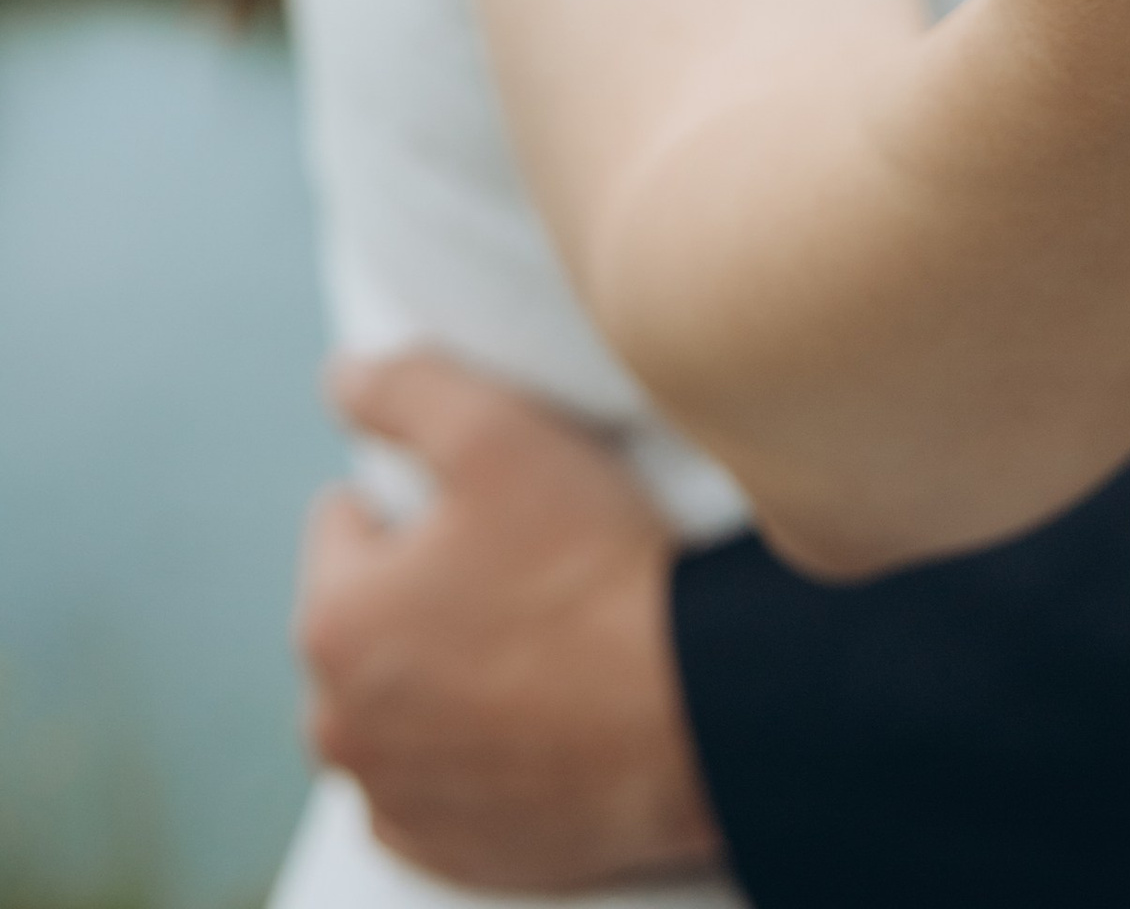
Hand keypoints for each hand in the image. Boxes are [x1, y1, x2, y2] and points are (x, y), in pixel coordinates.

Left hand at [297, 352, 717, 890]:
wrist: (694, 712)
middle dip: (423, 592)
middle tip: (526, 574)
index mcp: (333, 623)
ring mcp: (396, 802)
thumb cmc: (593, 570)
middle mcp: (341, 728)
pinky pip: (437, 786)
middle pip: (367, 620)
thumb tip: (340, 377)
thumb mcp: (497, 433)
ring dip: (443, 675)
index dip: (428, 499)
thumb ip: (404, 389)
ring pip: (399, 705)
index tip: (501, 513)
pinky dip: (472, 754)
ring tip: (541, 645)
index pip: (347, 522)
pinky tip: (540, 718)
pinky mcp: (452, 855)